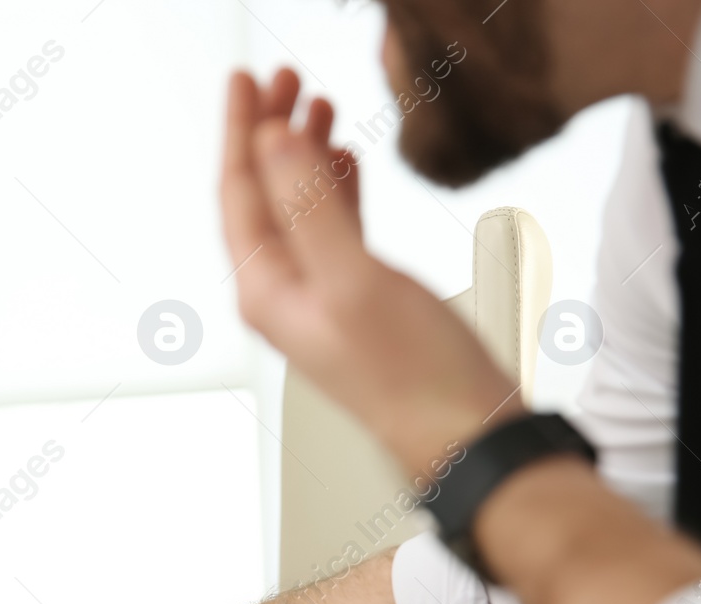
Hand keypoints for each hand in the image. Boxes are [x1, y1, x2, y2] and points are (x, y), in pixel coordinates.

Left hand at [221, 68, 524, 468]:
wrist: (463, 432)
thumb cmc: (412, 374)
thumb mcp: (354, 279)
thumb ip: (309, 208)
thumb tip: (272, 143)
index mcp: (265, 291)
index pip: (237, 194)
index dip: (239, 132)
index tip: (244, 78)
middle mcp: (281, 293)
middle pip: (262, 194)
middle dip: (271, 131)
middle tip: (288, 74)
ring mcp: (318, 294)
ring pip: (297, 206)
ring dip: (304, 152)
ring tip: (320, 100)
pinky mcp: (355, 297)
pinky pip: (330, 228)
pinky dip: (335, 187)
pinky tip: (345, 159)